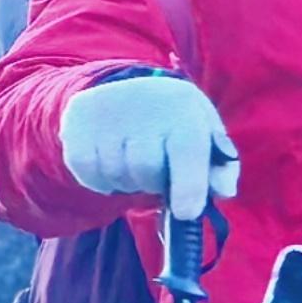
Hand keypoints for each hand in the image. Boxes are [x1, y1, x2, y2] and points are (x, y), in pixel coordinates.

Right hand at [60, 72, 238, 219]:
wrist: (133, 89)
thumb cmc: (178, 123)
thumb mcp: (206, 136)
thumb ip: (220, 167)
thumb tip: (224, 191)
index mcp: (184, 111)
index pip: (187, 152)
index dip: (188, 188)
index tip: (187, 213)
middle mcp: (144, 107)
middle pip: (145, 171)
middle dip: (152, 183)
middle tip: (157, 174)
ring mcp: (106, 113)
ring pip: (114, 174)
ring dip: (127, 183)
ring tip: (135, 165)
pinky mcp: (77, 123)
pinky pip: (86, 172)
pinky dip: (100, 181)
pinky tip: (113, 165)